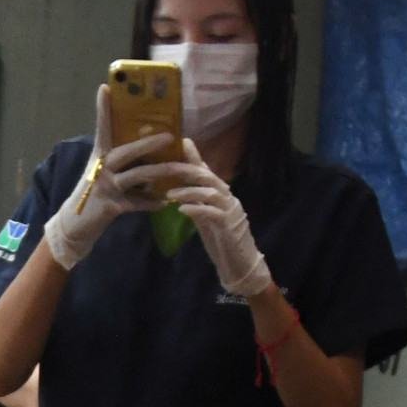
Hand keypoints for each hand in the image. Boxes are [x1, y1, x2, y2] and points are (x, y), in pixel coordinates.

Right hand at [43, 84, 183, 271]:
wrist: (76, 224)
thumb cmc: (95, 193)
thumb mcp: (102, 171)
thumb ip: (120, 158)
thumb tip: (147, 140)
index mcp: (100, 154)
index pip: (102, 127)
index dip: (103, 108)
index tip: (105, 87)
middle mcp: (101, 167)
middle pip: (127, 151)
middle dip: (148, 144)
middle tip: (169, 136)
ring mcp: (105, 187)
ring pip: (137, 176)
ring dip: (161, 173)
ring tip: (180, 169)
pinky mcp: (111, 206)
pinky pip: (137, 203)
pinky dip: (152, 203)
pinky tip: (165, 203)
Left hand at [162, 139, 272, 297]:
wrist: (240, 265)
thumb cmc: (221, 240)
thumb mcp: (205, 216)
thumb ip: (195, 200)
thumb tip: (177, 188)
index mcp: (221, 193)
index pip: (205, 170)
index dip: (193, 156)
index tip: (179, 142)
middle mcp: (227, 197)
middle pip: (207, 177)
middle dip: (186, 169)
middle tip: (165, 167)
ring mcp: (230, 211)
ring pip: (210, 192)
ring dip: (188, 192)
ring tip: (169, 194)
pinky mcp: (229, 227)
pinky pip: (212, 214)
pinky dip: (196, 210)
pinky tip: (181, 210)